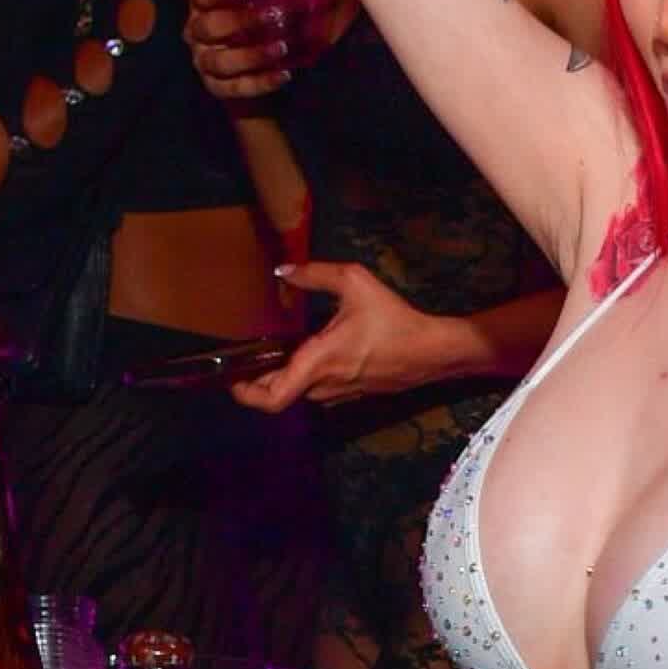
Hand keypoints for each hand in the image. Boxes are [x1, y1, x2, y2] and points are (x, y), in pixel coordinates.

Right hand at [185, 0, 356, 105]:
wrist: (249, 72)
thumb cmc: (253, 28)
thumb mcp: (257, 5)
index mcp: (202, 9)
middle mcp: (196, 36)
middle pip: (208, 28)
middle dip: (239, 22)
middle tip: (271, 16)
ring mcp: (204, 64)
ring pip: (221, 61)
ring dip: (252, 55)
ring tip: (281, 47)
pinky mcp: (217, 88)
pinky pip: (237, 87)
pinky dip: (261, 83)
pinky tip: (284, 75)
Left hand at [234, 260, 444, 408]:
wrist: (433, 352)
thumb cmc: (394, 319)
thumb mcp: (355, 283)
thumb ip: (315, 274)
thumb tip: (283, 271)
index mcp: (319, 361)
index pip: (272, 397)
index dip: (246, 394)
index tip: (234, 379)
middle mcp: (324, 384)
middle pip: (280, 396)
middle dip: (259, 382)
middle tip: (247, 363)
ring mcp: (339, 394)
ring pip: (299, 393)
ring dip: (283, 379)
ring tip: (276, 354)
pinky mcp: (352, 395)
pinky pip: (318, 391)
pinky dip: (305, 378)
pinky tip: (309, 356)